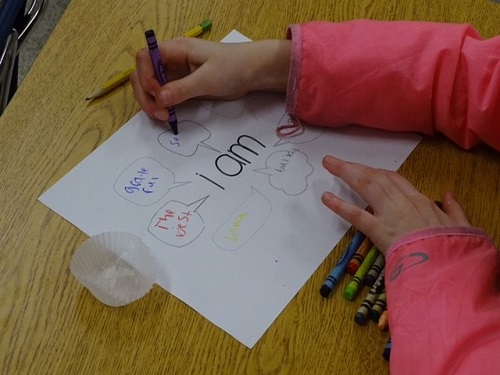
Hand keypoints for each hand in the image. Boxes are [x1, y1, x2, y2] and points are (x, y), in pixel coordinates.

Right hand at [130, 37, 290, 120]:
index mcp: (175, 49)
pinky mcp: (183, 87)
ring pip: (151, 88)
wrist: (253, 72)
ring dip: (152, 103)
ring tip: (165, 116)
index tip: (157, 93)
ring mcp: (176, 74)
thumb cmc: (234, 66)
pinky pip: (164, 97)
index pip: (145, 58)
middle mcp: (171, 61)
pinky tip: (170, 116)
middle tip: (160, 113)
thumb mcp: (208, 78)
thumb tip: (158, 98)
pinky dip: (163, 107)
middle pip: (143, 75)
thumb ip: (182, 88)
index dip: (145, 76)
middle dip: (146, 94)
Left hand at [320, 155, 470, 253]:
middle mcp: (403, 202)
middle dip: (356, 167)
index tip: (368, 170)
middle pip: (376, 178)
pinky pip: (357, 215)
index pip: (396, 180)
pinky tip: (326, 197)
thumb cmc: (456, 247)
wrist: (450, 265)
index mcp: (421, 201)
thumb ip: (454, 210)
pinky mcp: (380, 231)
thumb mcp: (462, 226)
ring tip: (330, 164)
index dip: (379, 173)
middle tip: (337, 162)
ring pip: (366, 186)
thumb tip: (448, 196)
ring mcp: (390, 215)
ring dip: (346, 173)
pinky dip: (340, 205)